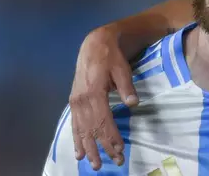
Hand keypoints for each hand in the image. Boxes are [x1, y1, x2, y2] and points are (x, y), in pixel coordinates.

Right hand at [69, 26, 138, 169]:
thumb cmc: (111, 57)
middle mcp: (81, 100)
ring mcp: (76, 102)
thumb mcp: (122, 68)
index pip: (103, 120)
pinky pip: (74, 124)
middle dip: (103, 147)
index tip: (119, 150)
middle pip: (92, 129)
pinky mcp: (74, 101)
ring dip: (89, 148)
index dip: (111, 137)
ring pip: (82, 130)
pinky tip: (79, 152)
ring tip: (95, 164)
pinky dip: (76, 139)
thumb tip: (133, 103)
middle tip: (114, 162)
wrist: (93, 45)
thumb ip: (126, 86)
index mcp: (94, 92)